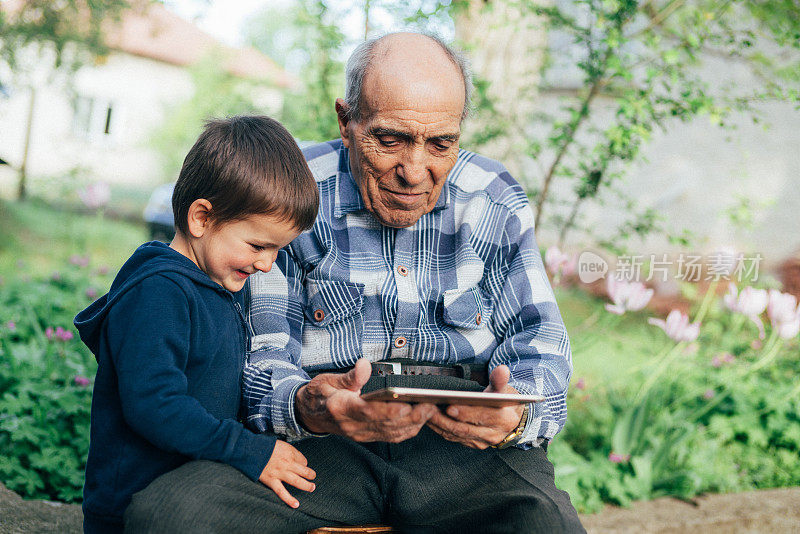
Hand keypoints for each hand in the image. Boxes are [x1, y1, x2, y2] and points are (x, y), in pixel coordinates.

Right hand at [259, 440, 315, 507]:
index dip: (304, 463)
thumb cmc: (264, 446)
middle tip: (313, 476)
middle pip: (304, 471)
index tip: (302, 465)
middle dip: (311, 474)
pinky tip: (296, 504)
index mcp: (289, 452)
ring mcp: (280, 473)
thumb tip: (298, 460)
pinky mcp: (271, 481)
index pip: (303, 460)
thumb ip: (290, 452)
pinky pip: (281, 492)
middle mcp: (287, 463)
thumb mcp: (281, 444)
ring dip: (306, 486)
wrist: (250, 450)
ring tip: (312, 488)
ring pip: (297, 481)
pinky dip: (289, 499)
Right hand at [295, 358, 436, 441]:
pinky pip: (390, 437)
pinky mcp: (366, 436)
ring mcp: (360, 434)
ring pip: (392, 433)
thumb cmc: (318, 395)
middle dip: (411, 417)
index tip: (407, 403)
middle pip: (386, 424)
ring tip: (431, 410)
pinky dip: (407, 430)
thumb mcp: (327, 380)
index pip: (368, 412)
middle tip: (430, 405)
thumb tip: (365, 365)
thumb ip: (350, 376)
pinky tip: (419, 420)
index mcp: (341, 409)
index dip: (389, 409)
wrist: (308, 414)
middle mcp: (352, 425)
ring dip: (413, 424)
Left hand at [427, 365, 524, 448]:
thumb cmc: (504, 401)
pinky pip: (454, 438)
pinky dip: (441, 429)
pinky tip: (430, 419)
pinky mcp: (473, 444)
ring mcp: (482, 442)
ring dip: (439, 424)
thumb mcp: (504, 389)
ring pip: (457, 435)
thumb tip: (502, 369)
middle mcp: (493, 434)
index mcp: (504, 420)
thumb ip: (500, 380)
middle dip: (445, 420)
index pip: (483, 416)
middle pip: (466, 429)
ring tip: (426, 412)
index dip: (465, 413)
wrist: (510, 420)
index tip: (449, 407)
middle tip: (430, 409)